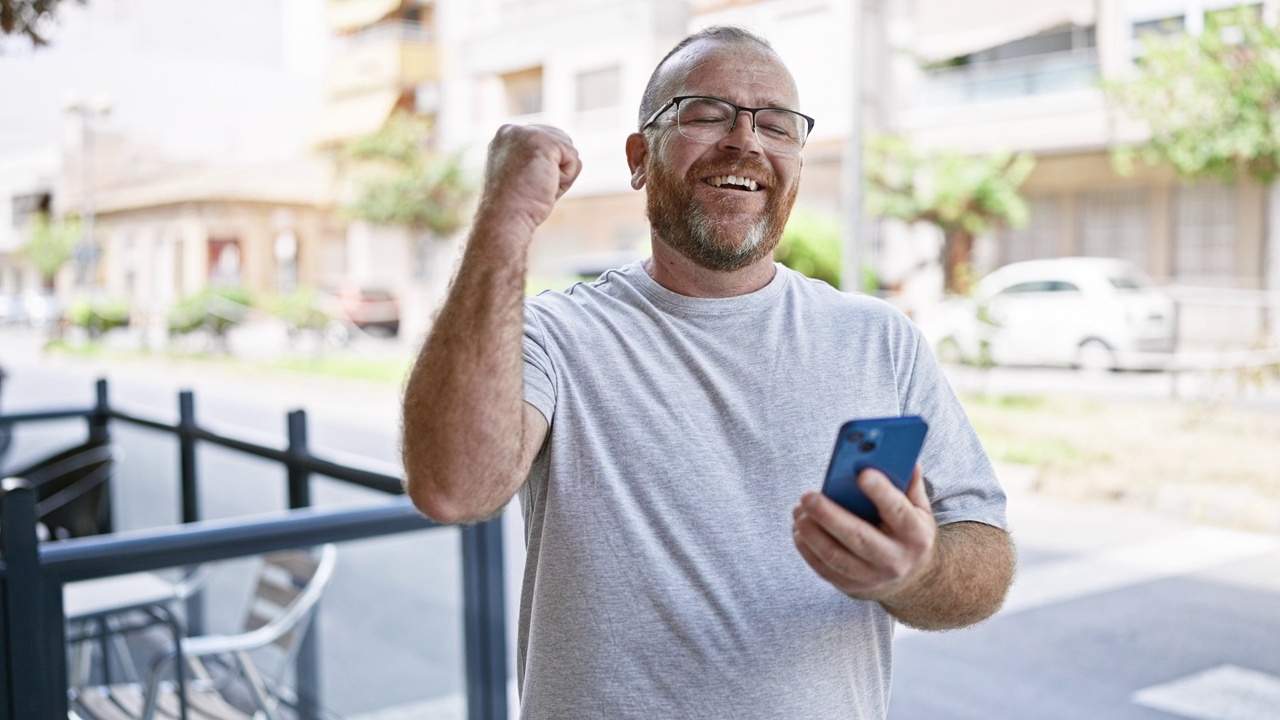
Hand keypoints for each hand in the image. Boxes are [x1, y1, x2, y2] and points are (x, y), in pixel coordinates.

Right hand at [477, 124, 581, 237]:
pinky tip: (545, 184)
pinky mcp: (543, 142)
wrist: (505, 217)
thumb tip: (574, 156)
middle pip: (559, 141)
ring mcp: (527, 133)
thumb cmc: (516, 205)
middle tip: (533, 186)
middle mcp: (513, 130)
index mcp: (505, 136)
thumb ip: (541, 159)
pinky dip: (566, 178)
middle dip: (555, 168)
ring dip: (561, 174)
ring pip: (568, 149)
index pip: (545, 141)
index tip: (525, 183)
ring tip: (538, 185)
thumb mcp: (524, 176)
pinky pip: (573, 158)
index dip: (545, 167)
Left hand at [792, 464, 936, 602]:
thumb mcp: (918, 509)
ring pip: (836, 557)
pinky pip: (824, 569)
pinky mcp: (852, 588)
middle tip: (808, 496)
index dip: (881, 493)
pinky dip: (807, 549)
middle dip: (830, 515)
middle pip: (859, 538)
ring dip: (812, 533)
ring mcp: (873, 578)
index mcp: (915, 534)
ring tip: (799, 510)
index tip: (862, 473)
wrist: (910, 579)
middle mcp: (895, 559)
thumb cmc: (908, 532)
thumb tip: (902, 456)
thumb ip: (909, 483)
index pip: (898, 511)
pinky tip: (798, 530)